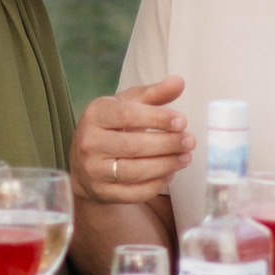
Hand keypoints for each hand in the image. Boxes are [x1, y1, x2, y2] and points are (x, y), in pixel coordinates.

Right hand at [73, 76, 192, 204]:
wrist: (85, 163)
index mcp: (95, 114)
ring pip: (134, 171)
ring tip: (185, 157)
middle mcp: (89, 142)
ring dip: (166, 165)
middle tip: (190, 141)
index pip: (127, 115)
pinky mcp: (101, 192)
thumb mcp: (128, 104)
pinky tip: (169, 174)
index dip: (157, 118)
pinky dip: (155, 184)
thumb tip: (179, 81)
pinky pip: (133, 193)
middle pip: (134, 145)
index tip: (182, 121)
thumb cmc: (113, 127)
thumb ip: (154, 94)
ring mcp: (93, 170)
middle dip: (167, 144)